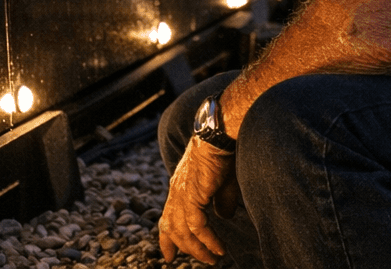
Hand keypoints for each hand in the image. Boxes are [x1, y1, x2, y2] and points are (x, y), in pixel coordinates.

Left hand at [159, 137, 238, 263]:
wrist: (219, 134)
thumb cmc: (222, 151)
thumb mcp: (222, 181)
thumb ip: (221, 199)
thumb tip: (224, 216)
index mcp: (180, 186)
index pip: (168, 217)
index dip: (167, 237)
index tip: (169, 254)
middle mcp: (176, 192)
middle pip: (172, 227)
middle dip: (181, 247)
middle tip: (199, 260)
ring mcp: (182, 194)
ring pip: (183, 231)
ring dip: (198, 249)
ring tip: (213, 259)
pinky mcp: (192, 196)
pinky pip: (197, 226)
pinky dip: (207, 240)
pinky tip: (218, 248)